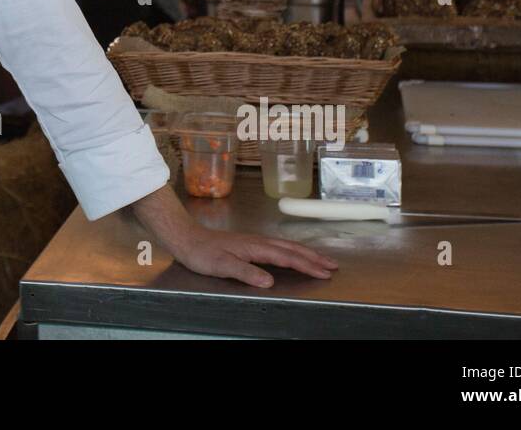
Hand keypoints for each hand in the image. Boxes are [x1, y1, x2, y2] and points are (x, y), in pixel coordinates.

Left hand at [172, 226, 337, 287]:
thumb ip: (246, 273)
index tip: (324, 273)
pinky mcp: (250, 244)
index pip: (287, 258)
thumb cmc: (202, 253)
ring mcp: (255, 241)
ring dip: (306, 253)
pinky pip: (278, 246)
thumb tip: (269, 281)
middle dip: (314, 257)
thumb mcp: (222, 265)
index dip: (307, 266)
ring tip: (321, 259)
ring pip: (287, 246)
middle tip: (333, 265)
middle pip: (292, 249)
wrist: (187, 238)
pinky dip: (293, 251)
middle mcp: (258, 242)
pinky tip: (293, 254)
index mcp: (255, 247)